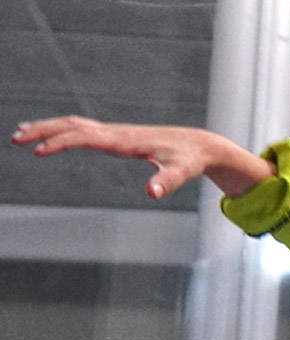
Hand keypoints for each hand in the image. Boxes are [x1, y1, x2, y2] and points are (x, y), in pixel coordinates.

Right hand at [11, 116, 274, 198]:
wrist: (200, 145)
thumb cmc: (190, 160)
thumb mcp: (183, 172)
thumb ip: (168, 183)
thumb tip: (152, 193)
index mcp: (125, 140)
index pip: (85, 137)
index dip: (61, 142)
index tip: (38, 151)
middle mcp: (117, 133)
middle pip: (72, 125)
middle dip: (43, 130)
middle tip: (15, 138)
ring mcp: (116, 133)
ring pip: (75, 124)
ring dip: (48, 127)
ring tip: (21, 134)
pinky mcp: (118, 137)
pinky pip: (83, 130)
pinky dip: (63, 130)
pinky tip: (51, 137)